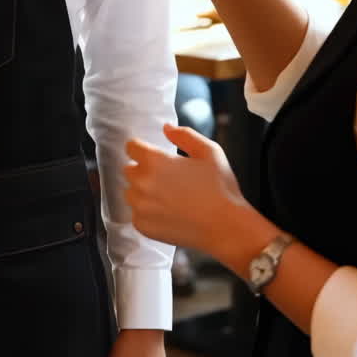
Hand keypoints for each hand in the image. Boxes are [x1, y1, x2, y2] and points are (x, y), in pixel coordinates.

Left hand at [125, 125, 245, 254]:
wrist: (227, 228)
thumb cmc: (221, 188)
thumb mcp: (210, 152)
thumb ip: (185, 135)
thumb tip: (166, 128)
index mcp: (155, 161)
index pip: (131, 147)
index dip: (143, 149)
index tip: (155, 157)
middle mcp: (142, 183)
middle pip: (129, 170)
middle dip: (144, 171)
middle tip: (167, 179)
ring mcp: (140, 206)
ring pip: (131, 192)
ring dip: (143, 192)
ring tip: (168, 197)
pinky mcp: (143, 226)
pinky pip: (136, 214)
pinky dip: (147, 213)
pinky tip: (169, 213)